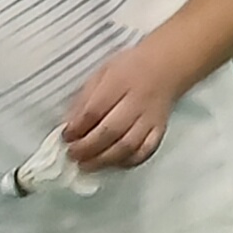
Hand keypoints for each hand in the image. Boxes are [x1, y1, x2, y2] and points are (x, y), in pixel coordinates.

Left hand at [61, 40, 191, 172]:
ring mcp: (150, 119)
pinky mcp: (160, 130)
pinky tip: (112, 163)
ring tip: (87, 165)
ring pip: (128, 145)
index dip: (78, 127)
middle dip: (88, 147)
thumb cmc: (129, 69)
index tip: (65, 136)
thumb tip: (70, 124)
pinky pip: (145, 151)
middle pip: (111, 131)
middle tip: (72, 154)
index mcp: (119, 82)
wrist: (166, 68)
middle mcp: (137, 102)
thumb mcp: (102, 73)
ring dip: (104, 159)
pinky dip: (127, 161)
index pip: (95, 109)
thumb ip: (86, 98)